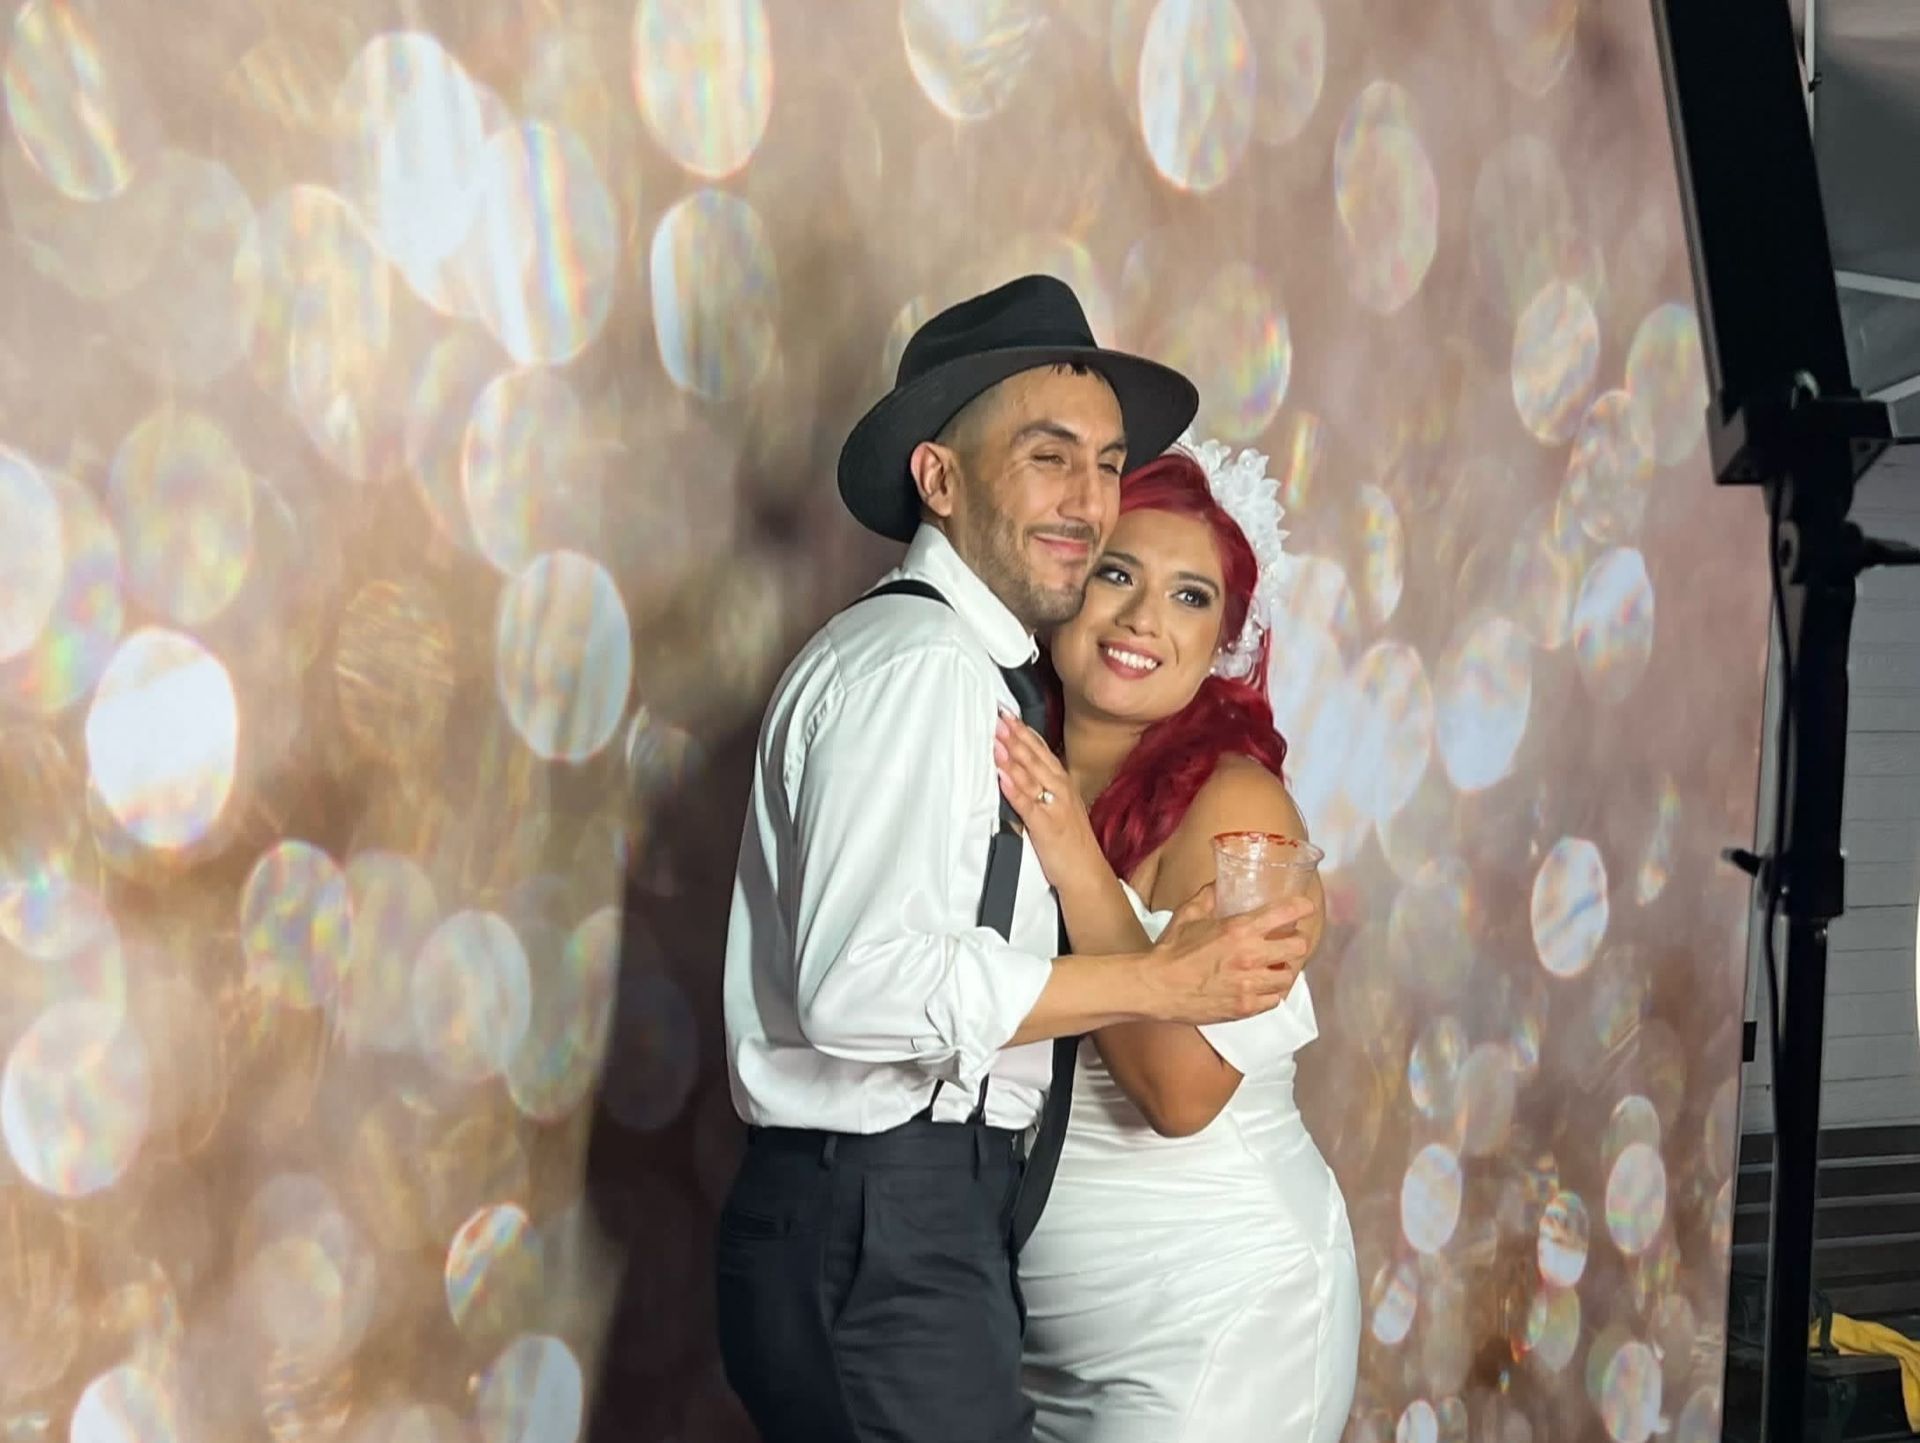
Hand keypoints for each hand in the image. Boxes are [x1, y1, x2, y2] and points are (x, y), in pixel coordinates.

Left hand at [993, 712, 1105, 892]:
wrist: (1087, 872)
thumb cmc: (1072, 841)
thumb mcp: (1061, 806)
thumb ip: (1044, 786)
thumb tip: (1023, 767)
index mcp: (1062, 783)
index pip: (1041, 750)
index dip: (1024, 731)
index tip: (1008, 714)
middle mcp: (1060, 790)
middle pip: (1035, 757)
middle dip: (1015, 736)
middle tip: (998, 717)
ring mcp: (1053, 806)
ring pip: (1030, 776)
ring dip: (1012, 756)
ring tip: (996, 738)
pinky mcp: (1045, 826)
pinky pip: (1026, 804)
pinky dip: (1013, 788)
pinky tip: (1001, 776)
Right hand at [1143, 884, 1316, 1023]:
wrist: (1157, 987)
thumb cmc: (1170, 951)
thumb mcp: (1188, 915)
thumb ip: (1208, 896)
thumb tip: (1219, 884)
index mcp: (1239, 929)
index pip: (1285, 914)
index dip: (1301, 908)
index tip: (1304, 908)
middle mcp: (1250, 956)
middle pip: (1298, 947)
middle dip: (1294, 942)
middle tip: (1286, 943)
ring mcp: (1250, 984)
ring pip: (1288, 976)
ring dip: (1282, 969)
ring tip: (1272, 967)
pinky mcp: (1245, 1007)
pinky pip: (1274, 1000)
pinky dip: (1270, 993)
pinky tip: (1260, 987)